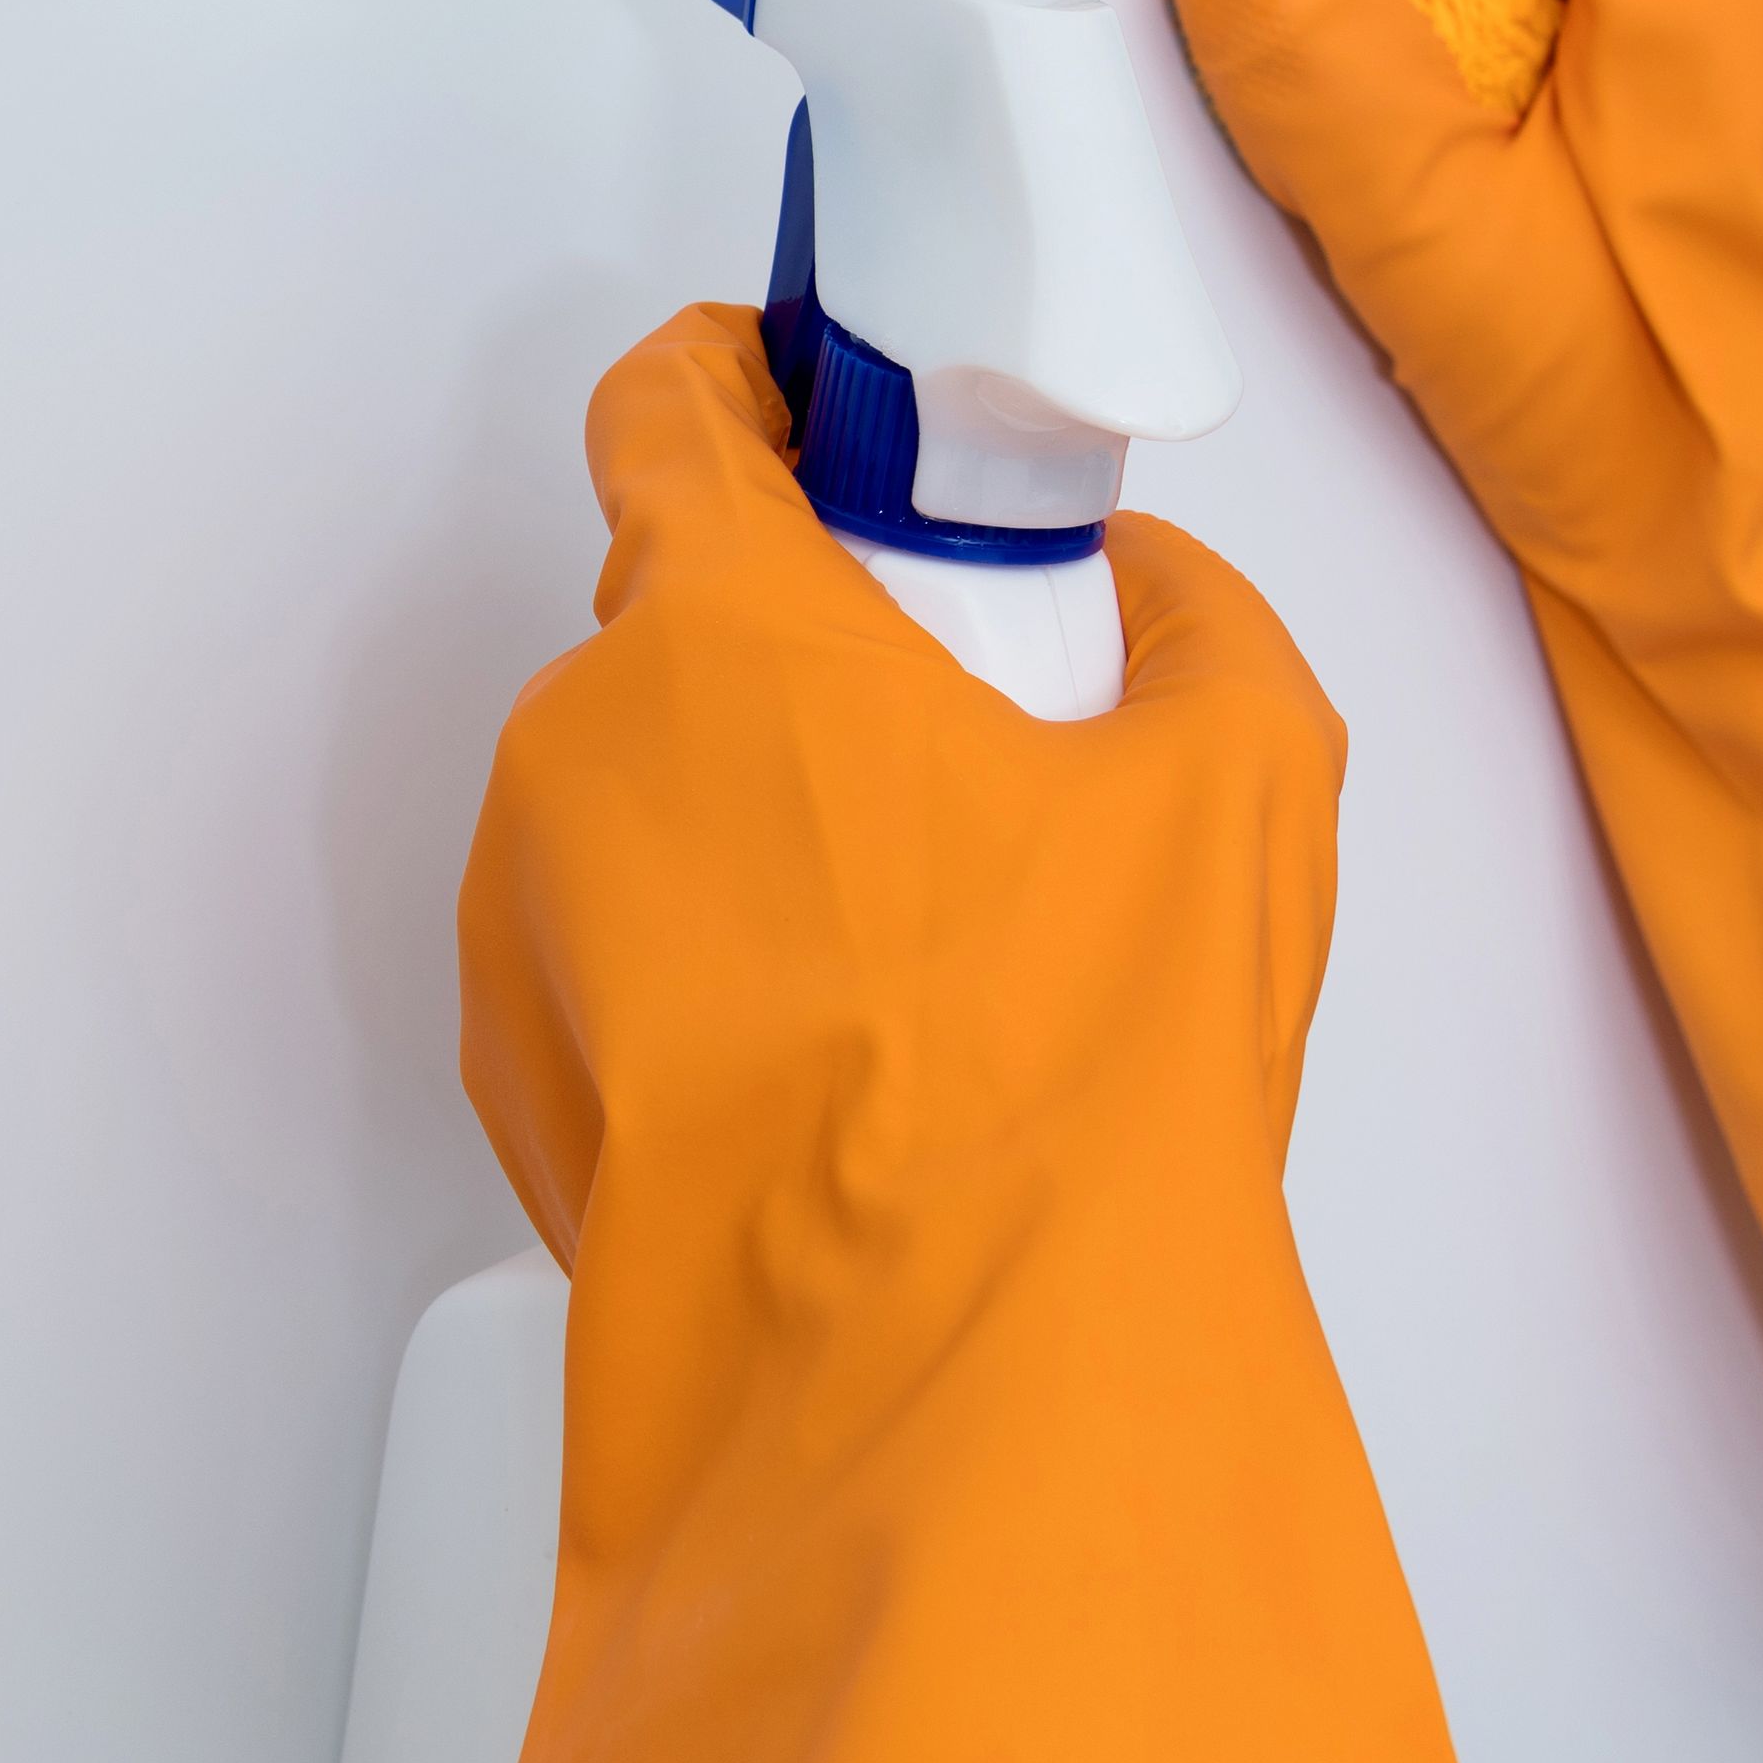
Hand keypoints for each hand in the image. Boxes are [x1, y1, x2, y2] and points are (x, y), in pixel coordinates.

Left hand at [442, 306, 1591, 1762]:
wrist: (932, 1381)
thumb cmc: (1057, 1078)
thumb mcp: (1240, 787)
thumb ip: (1195, 632)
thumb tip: (1147, 595)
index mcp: (722, 631)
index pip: (666, 413)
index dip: (738, 380)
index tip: (802, 393)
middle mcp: (580, 754)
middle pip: (668, 624)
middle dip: (792, 647)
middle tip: (947, 720)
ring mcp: (525, 923)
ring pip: (638, 807)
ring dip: (752, 828)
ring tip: (929, 947)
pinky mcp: (523, 1075)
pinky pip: (612, 962)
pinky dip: (711, 976)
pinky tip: (857, 1068)